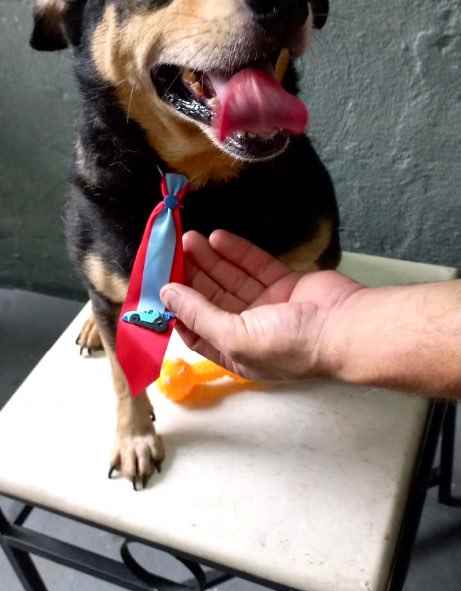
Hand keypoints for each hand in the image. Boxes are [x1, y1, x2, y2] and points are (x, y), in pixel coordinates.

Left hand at [161, 230, 359, 382]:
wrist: (345, 327)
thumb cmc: (291, 343)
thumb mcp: (235, 335)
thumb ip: (199, 313)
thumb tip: (167, 295)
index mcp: (235, 353)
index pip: (196, 331)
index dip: (178, 309)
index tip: (161, 284)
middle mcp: (249, 331)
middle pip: (211, 300)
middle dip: (191, 277)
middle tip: (172, 252)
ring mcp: (267, 306)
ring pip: (231, 279)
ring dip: (210, 260)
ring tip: (189, 238)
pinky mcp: (284, 284)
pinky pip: (254, 266)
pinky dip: (236, 252)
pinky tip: (218, 238)